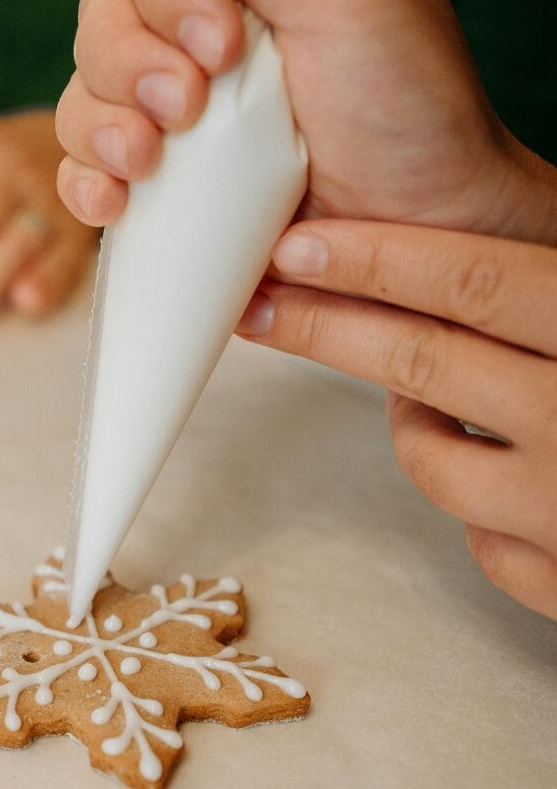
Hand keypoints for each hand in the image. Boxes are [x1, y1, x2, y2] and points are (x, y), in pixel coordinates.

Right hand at [55, 0, 556, 246]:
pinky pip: (84, 168)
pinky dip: (84, 183)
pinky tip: (111, 203)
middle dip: (128, 66)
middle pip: (106, 16)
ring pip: (85, 91)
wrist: (413, 230)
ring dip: (99, 128)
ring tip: (143, 164)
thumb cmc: (404, 108)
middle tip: (183, 112)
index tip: (220, 49)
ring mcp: (177, 109)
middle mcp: (206, 27)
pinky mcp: (161, 179)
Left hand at [234, 219, 556, 620]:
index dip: (378, 259)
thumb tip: (486, 254)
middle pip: (426, 364)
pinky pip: (481, 543)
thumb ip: (556, 300)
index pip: (480, 283)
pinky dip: (479, 511)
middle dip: (328, 328)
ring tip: (438, 408)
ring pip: (434, 461)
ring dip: (417, 428)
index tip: (298, 244)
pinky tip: (513, 486)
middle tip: (260, 305)